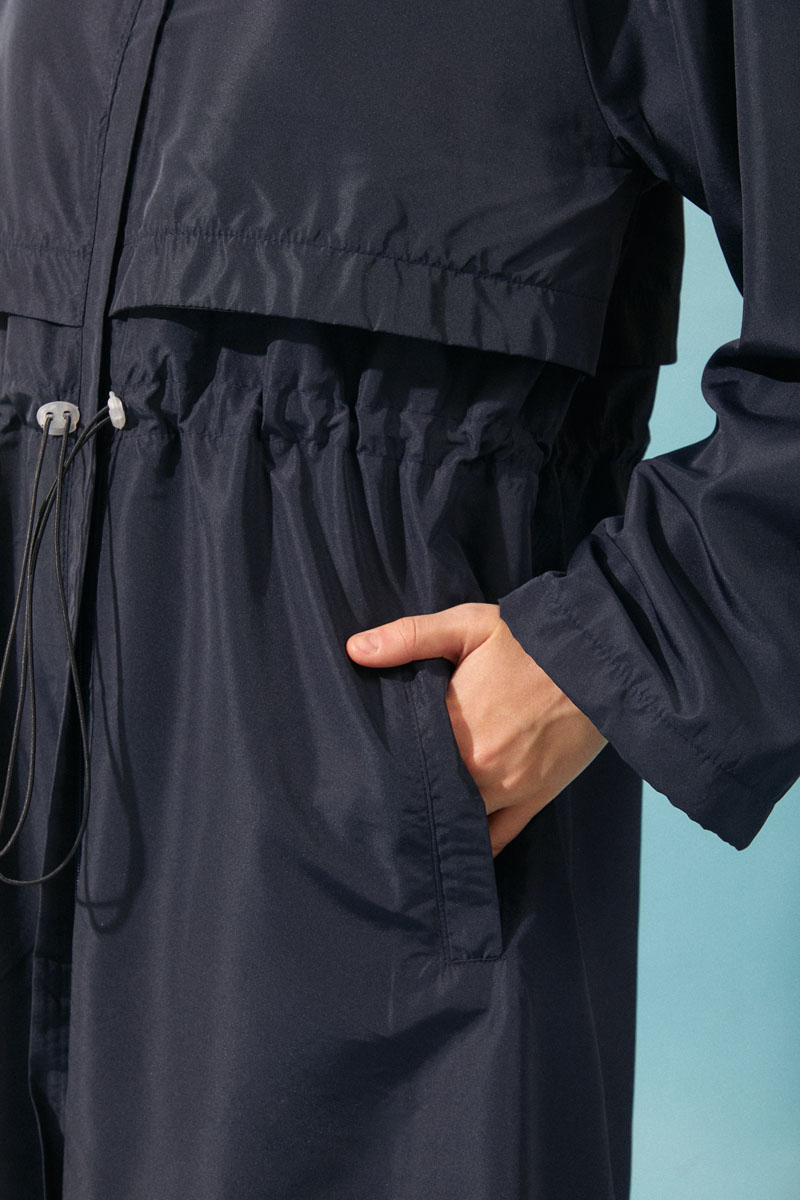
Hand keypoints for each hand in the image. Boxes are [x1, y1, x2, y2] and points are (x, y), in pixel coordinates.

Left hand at [345, 602, 607, 856]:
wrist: (602, 658)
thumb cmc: (531, 639)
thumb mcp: (468, 625)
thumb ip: (410, 637)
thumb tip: (355, 649)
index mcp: (455, 727)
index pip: (402, 760)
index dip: (380, 764)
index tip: (361, 766)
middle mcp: (479, 769)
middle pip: (426, 796)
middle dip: (404, 794)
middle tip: (376, 796)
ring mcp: (509, 790)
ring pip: (458, 821)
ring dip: (436, 819)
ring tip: (408, 819)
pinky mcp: (535, 799)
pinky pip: (497, 839)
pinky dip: (473, 843)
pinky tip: (451, 844)